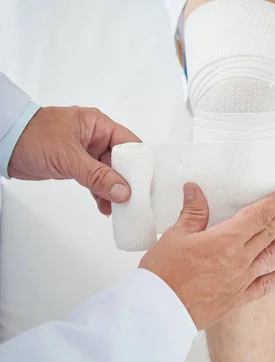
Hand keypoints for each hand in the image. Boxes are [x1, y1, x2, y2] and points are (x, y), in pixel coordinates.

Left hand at [7, 106, 140, 214]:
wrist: (3, 143)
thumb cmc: (32, 136)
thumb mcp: (68, 157)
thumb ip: (97, 176)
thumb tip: (122, 191)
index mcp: (98, 125)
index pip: (129, 144)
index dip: (140, 163)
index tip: (146, 184)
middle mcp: (95, 137)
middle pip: (122, 161)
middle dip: (127, 181)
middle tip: (134, 199)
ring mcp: (86, 152)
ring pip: (109, 173)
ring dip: (113, 190)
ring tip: (119, 208)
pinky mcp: (76, 165)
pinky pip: (95, 180)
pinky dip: (100, 192)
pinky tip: (104, 206)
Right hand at [140, 183, 274, 330]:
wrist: (159, 311)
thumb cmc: (163, 274)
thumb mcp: (175, 236)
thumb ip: (192, 212)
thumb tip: (194, 189)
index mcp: (227, 239)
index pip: (257, 216)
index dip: (273, 204)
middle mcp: (240, 259)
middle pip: (268, 234)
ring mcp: (241, 280)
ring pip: (271, 258)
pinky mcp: (237, 298)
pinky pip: (263, 287)